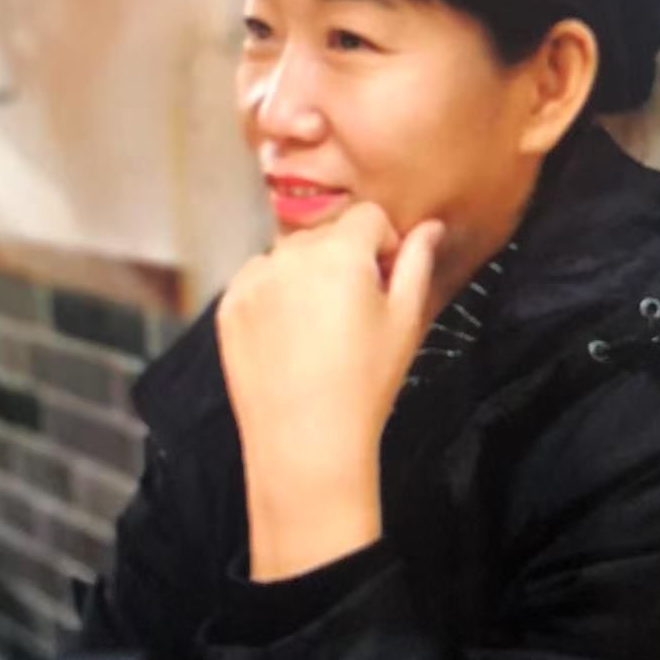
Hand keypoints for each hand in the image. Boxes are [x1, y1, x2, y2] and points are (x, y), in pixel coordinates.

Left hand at [217, 202, 444, 578]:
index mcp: (340, 252)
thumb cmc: (366, 383)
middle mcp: (290, 255)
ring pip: (289, 255)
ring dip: (307, 274)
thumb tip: (430, 226)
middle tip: (353, 312)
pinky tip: (289, 338)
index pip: (368, 216)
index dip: (384, 245)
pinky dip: (273, 295)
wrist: (306, 443)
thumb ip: (417, 263)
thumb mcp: (405, 321)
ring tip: (318, 329)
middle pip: (327, 234)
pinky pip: (257, 280)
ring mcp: (253, 280)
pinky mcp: (229, 306)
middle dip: (344, 259)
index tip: (384, 285)